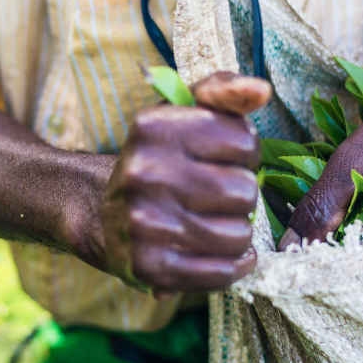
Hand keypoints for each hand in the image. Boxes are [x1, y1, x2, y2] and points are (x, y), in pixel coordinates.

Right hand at [95, 72, 270, 292]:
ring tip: (214, 223)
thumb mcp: (181, 113)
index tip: (225, 158)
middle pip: (244, 191)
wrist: (102, 214)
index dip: (245, 152)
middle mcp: (145, 174)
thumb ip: (223, 91)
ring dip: (237, 232)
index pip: (244, 140)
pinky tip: (221, 252)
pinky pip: (223, 272)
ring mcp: (145, 224)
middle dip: (242, 195)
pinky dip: (234, 264)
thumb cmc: (158, 159)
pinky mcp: (150, 268)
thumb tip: (260, 90)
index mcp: (154, 128)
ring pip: (238, 235)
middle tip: (219, 196)